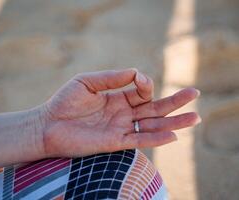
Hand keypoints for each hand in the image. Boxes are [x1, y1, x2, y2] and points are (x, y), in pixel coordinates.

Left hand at [39, 69, 200, 157]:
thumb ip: (111, 78)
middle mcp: (122, 113)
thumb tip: (136, 72)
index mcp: (117, 98)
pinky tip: (173, 135)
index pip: (141, 91)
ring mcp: (120, 128)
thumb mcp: (87, 82)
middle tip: (194, 93)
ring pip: (152, 125)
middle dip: (174, 101)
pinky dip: (156, 139)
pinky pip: (139, 141)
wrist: (47, 125)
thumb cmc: (64, 102)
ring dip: (173, 122)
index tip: (139, 79)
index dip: (145, 83)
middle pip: (154, 108)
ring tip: (194, 117)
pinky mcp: (114, 142)